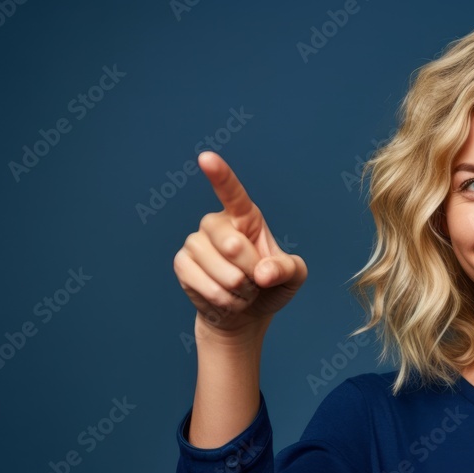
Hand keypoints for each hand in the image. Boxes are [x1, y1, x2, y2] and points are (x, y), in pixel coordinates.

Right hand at [173, 151, 306, 341]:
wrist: (245, 312)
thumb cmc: (269, 286)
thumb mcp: (292, 277)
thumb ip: (286, 269)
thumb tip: (263, 271)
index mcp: (244, 216)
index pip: (232, 193)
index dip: (220, 175)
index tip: (206, 158)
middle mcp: (216, 224)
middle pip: (233, 245)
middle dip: (251, 272)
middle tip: (254, 279)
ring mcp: (195, 242)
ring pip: (222, 271)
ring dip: (240, 290)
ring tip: (241, 289)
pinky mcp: (182, 264)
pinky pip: (207, 286)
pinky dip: (225, 300)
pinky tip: (226, 298)